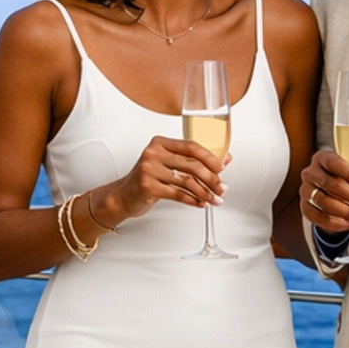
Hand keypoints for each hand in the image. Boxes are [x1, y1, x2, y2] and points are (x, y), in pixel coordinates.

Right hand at [91, 135, 226, 227]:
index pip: (191, 146)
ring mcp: (149, 169)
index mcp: (160, 143)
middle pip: (191, 164)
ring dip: (205, 192)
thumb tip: (225, 160)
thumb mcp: (169, 165)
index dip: (210, 158)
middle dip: (211, 179)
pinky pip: (178, 194)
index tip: (221, 169)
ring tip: (214, 199)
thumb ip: (193, 161)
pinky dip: (193, 200)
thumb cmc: (148, 179)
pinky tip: (201, 204)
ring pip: (187, 181)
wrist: (123, 196)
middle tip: (221, 189)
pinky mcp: (148, 186)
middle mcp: (153, 153)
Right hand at [299, 146, 348, 234]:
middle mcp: (311, 173)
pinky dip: (336, 223)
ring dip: (347, 211)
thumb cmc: (346, 180)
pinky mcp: (305, 208)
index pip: (334, 164)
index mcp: (323, 158)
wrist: (332, 194)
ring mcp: (306, 191)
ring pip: (324, 202)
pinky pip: (319, 217)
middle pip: (330, 184)